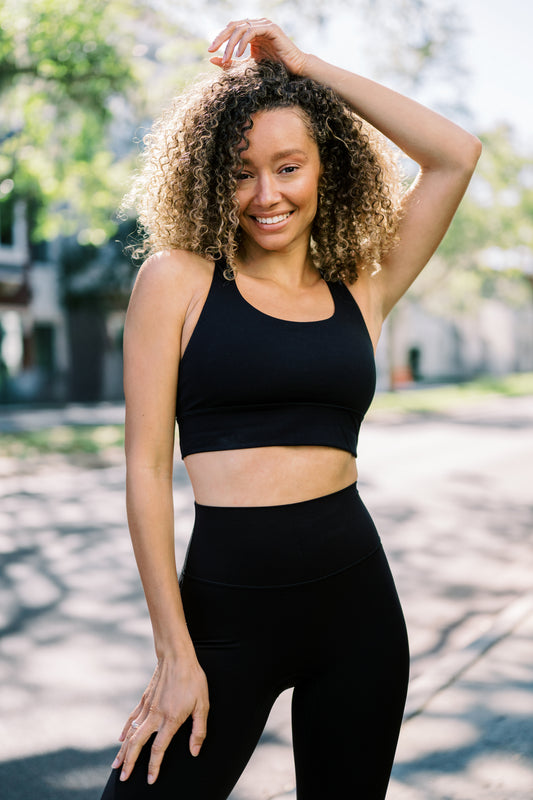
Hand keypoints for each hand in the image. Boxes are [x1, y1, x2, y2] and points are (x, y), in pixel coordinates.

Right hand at [111, 656, 208, 784]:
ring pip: (131, 733)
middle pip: (138, 744)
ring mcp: (148, 707)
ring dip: (123, 751)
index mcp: (171, 719)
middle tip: (122, 778)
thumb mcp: (203, 705)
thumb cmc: (193, 680)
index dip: (154, 766)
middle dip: (129, 763)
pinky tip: (121, 739)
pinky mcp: (144, 699)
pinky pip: (132, 718)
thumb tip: (194, 752)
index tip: (150, 780)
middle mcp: (156, 716)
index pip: (158, 749)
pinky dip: (125, 730)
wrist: (177, 657)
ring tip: (116, 765)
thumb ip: (199, 730)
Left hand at [208, 18, 307, 75]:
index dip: (219, 39)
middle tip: (212, 50)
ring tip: (227, 58)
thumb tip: (211, 59)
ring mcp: (264, 25)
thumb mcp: (247, 66)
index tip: (210, 51)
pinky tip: (239, 54)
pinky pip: (252, 31)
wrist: (294, 70)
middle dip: (221, 38)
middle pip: (233, 26)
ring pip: (241, 28)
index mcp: (251, 31)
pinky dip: (243, 42)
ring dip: (231, 44)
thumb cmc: (273, 69)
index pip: (231, 30)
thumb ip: (230, 62)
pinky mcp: (271, 28)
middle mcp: (256, 25)